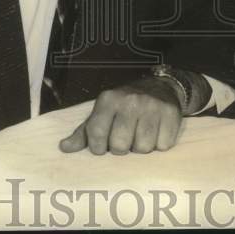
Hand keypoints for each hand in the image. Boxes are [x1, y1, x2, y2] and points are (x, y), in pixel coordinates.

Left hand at [59, 78, 183, 154]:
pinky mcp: (171, 114)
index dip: (98, 147)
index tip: (103, 144)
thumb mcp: (102, 114)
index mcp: (108, 99)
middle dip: (122, 148)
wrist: (159, 86)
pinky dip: (160, 144)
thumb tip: (63, 148)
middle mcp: (130, 100)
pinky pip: (163, 146)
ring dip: (142, 147)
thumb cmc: (124, 106)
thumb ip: (84, 132)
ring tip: (141, 135)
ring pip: (143, 148)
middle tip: (126, 139)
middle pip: (120, 146)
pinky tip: (157, 132)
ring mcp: (152, 106)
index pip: (96, 135)